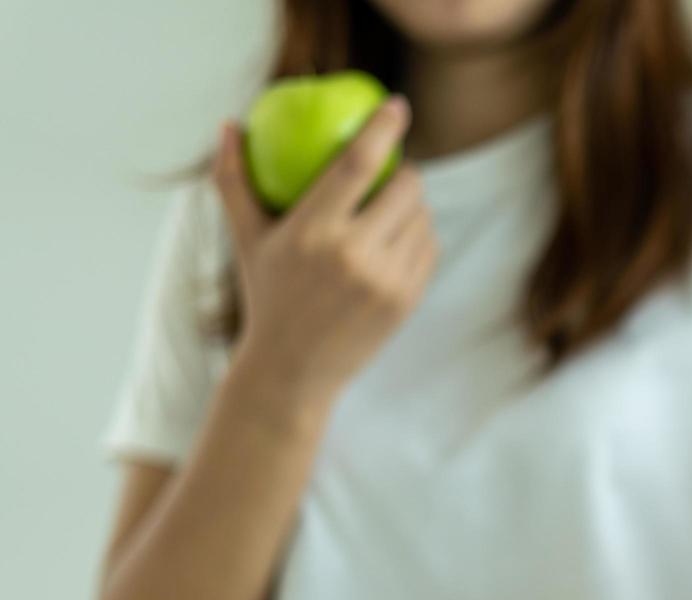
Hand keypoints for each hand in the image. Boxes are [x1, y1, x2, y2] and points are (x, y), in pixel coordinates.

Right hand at [211, 96, 437, 405]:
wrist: (293, 370)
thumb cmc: (266, 295)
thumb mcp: (245, 238)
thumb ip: (234, 179)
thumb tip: (231, 124)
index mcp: (312, 232)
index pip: (357, 164)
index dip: (383, 128)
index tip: (398, 106)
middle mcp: (353, 254)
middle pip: (406, 187)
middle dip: (406, 171)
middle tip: (392, 171)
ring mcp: (386, 280)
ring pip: (423, 218)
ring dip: (414, 205)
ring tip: (390, 211)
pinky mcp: (407, 301)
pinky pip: (429, 249)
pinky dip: (420, 236)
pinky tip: (399, 240)